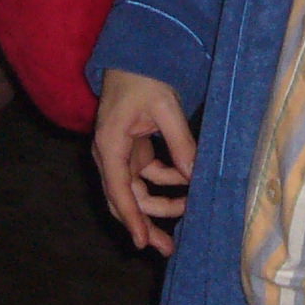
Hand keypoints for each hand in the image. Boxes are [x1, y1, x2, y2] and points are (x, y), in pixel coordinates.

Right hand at [91, 69, 194, 256]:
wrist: (133, 56)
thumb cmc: (144, 77)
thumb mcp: (166, 106)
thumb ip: (180, 141)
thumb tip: (195, 175)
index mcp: (110, 144)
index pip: (119, 190)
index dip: (132, 218)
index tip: (142, 242)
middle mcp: (109, 153)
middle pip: (124, 199)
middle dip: (145, 223)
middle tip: (167, 247)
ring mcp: (120, 152)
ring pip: (136, 191)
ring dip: (159, 204)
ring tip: (186, 212)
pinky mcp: (132, 149)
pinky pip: (147, 175)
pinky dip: (167, 182)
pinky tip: (186, 183)